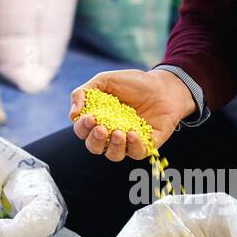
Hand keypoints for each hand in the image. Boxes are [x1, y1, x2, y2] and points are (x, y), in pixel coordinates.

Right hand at [68, 69, 195, 162]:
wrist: (164, 86)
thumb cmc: (133, 83)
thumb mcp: (105, 80)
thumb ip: (84, 93)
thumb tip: (72, 115)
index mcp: (98, 120)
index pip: (82, 131)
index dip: (82, 128)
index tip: (90, 118)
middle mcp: (110, 134)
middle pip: (94, 147)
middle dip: (95, 140)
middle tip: (101, 128)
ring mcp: (128, 142)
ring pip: (114, 155)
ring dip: (113, 146)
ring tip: (119, 132)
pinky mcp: (146, 145)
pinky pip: (136, 154)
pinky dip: (133, 146)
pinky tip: (134, 134)